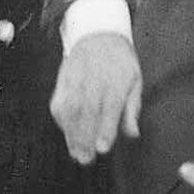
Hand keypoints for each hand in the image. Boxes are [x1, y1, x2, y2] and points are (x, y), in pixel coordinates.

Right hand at [50, 32, 142, 164]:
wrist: (98, 34)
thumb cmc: (120, 61)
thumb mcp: (135, 80)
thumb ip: (132, 108)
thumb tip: (133, 134)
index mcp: (116, 80)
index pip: (110, 107)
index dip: (105, 129)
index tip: (103, 148)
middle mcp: (94, 80)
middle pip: (87, 112)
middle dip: (85, 138)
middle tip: (86, 159)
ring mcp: (75, 80)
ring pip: (70, 110)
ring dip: (71, 134)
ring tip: (76, 153)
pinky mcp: (63, 81)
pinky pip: (58, 103)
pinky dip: (61, 121)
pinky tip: (67, 134)